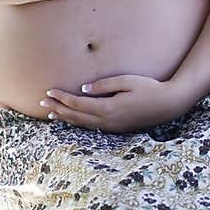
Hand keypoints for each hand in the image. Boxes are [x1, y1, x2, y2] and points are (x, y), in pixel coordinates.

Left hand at [40, 74, 184, 132]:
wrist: (168, 105)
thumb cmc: (149, 88)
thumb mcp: (126, 81)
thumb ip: (103, 85)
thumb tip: (83, 89)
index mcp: (108, 108)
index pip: (78, 103)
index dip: (61, 98)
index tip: (49, 91)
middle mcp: (107, 121)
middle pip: (76, 116)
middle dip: (58, 109)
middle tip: (41, 103)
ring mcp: (112, 127)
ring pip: (82, 124)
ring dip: (66, 118)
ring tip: (51, 114)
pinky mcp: (117, 128)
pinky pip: (91, 127)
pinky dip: (78, 123)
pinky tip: (73, 120)